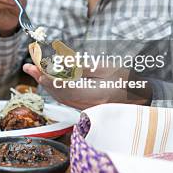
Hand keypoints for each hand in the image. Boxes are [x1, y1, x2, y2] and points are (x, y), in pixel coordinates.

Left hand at [22, 64, 150, 108]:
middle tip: (29, 66)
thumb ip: (84, 67)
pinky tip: (51, 81)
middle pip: (57, 92)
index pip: (61, 85)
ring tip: (35, 71)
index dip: (45, 74)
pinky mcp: (86, 109)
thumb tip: (62, 63)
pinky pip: (66, 99)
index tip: (35, 64)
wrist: (143, 100)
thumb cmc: (128, 81)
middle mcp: (86, 105)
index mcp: (92, 94)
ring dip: (47, 84)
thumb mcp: (108, 69)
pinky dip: (56, 89)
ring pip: (60, 96)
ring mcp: (86, 109)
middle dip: (42, 78)